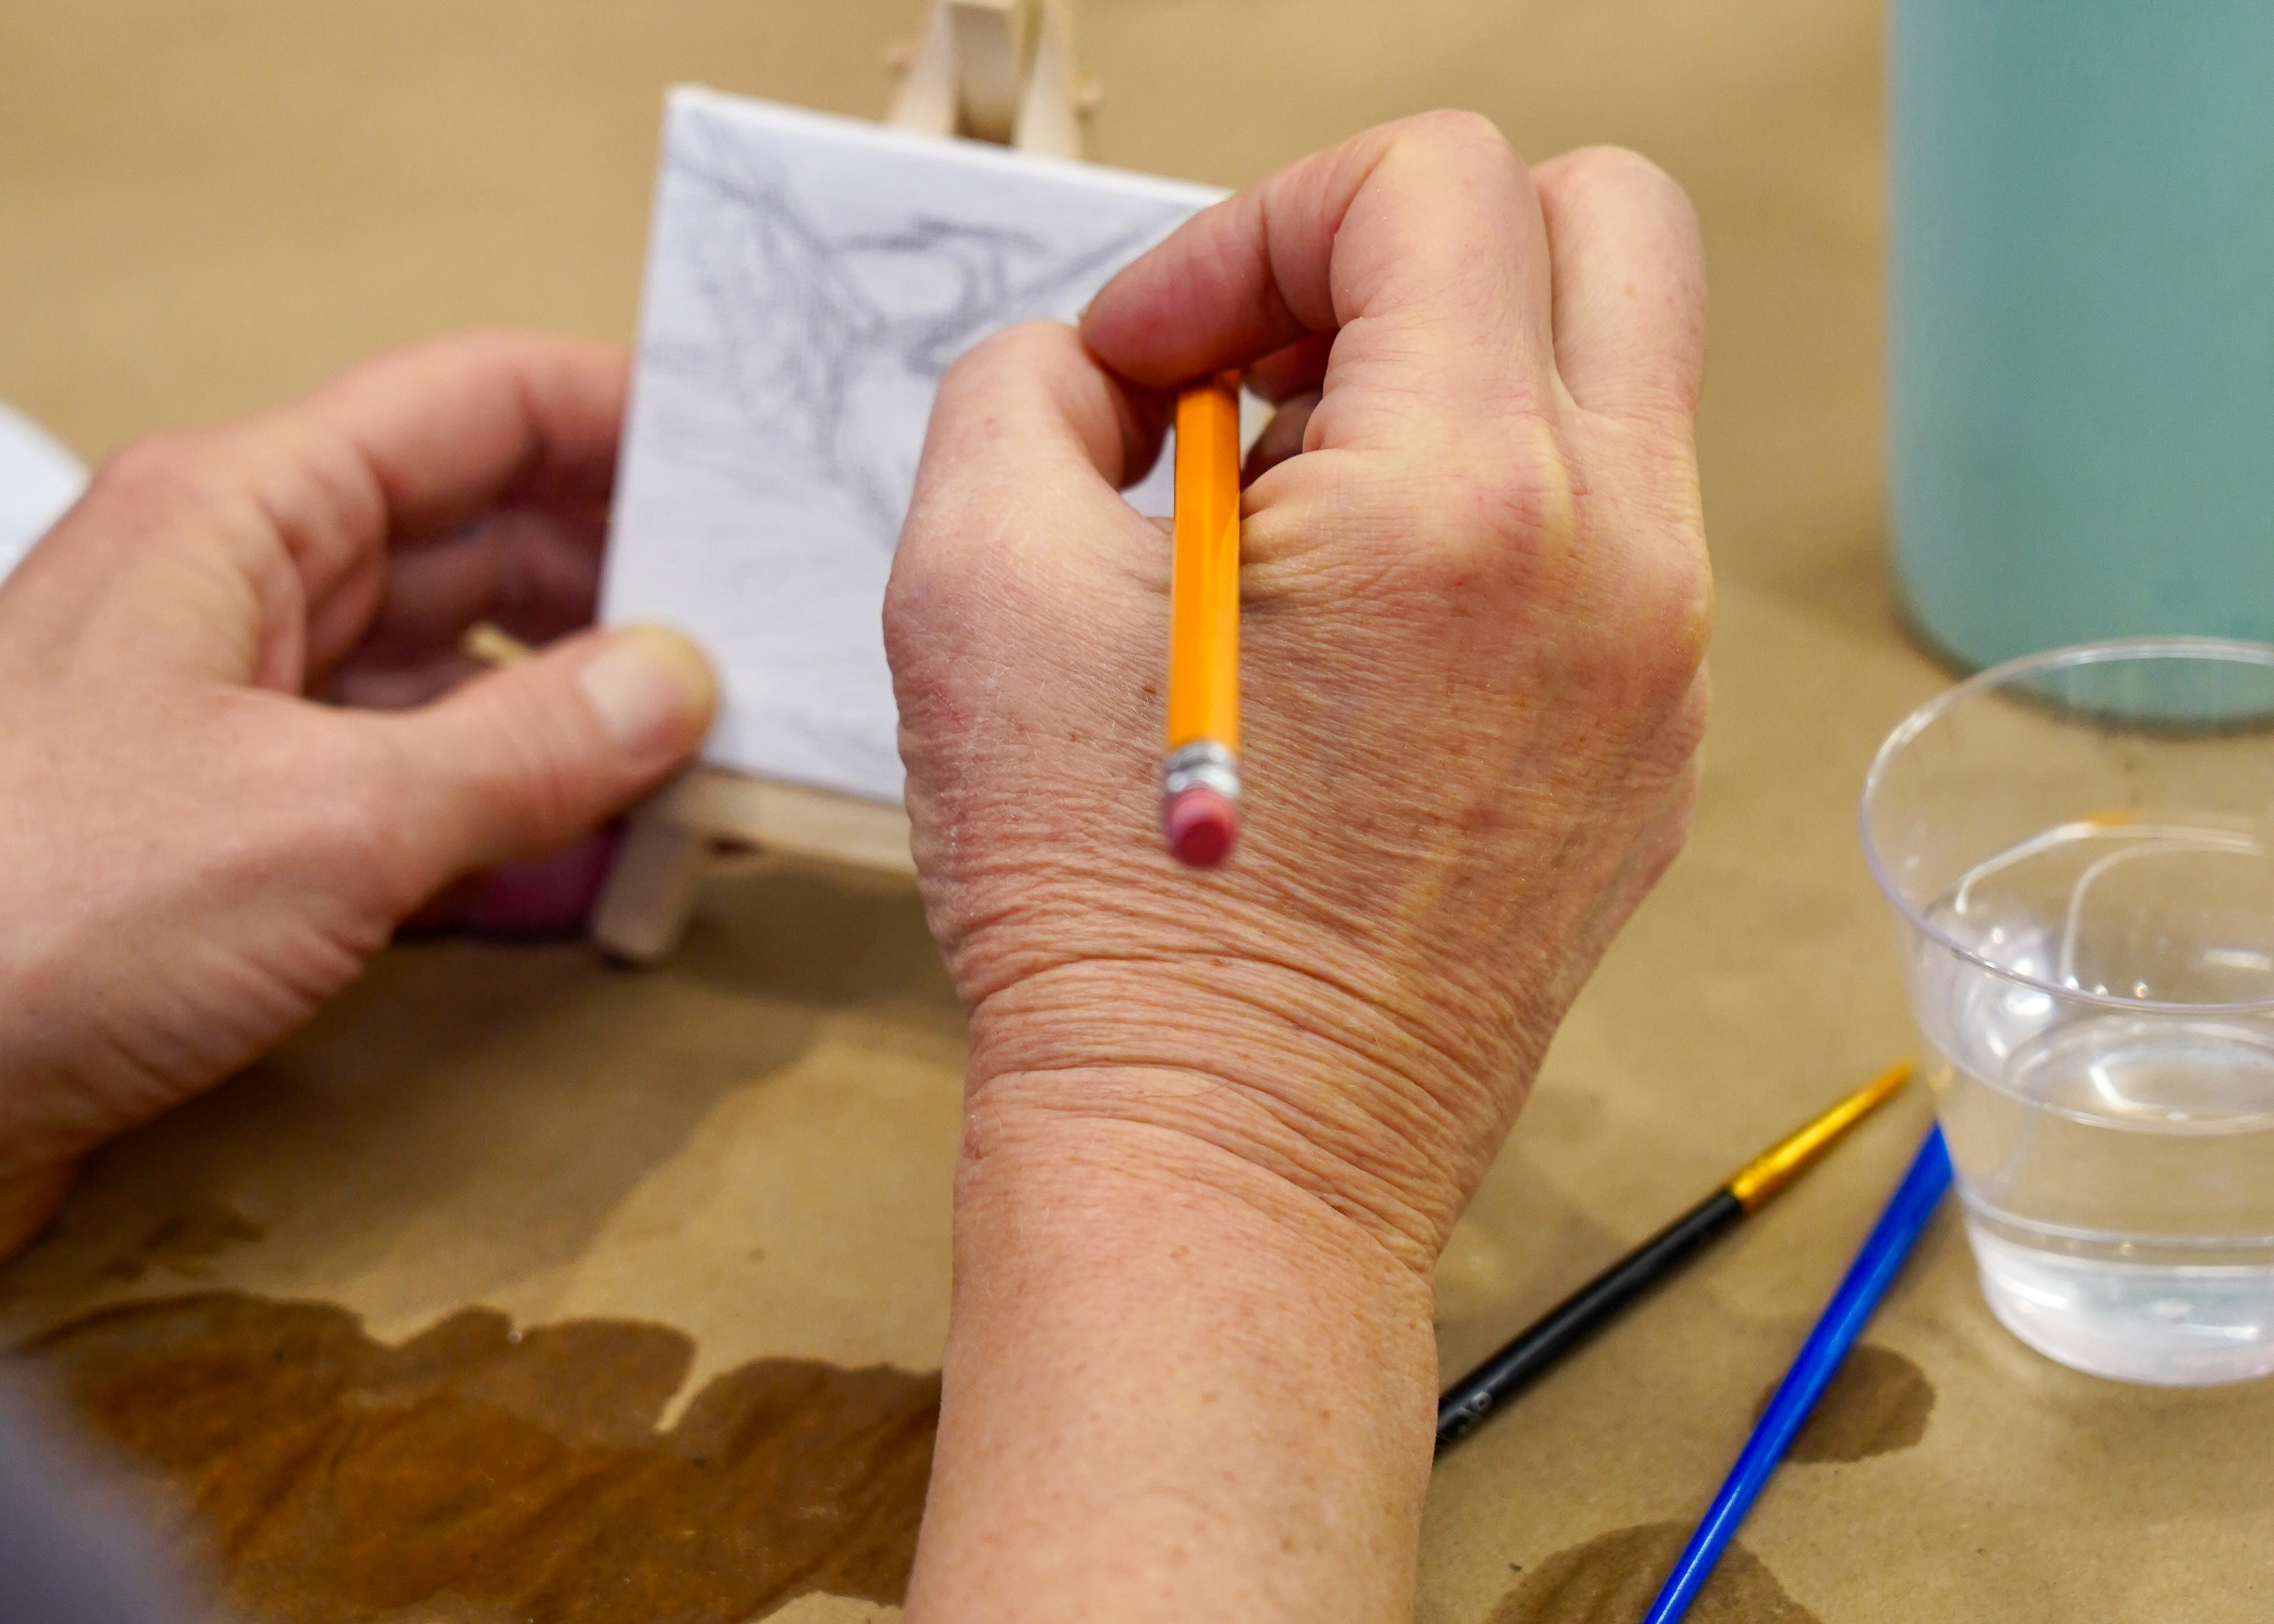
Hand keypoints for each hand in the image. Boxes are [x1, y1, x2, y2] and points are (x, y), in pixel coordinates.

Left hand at [0, 333, 715, 1253]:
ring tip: (711, 764)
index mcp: (241, 516)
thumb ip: (521, 747)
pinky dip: (510, 824)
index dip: (620, 418)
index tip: (749, 465)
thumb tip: (675, 685)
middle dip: (626, 588)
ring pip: (452, 675)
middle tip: (766, 647)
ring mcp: (233, 718)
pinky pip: (409, 793)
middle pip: (479, 542)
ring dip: (579, 718)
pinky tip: (600, 871)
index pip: (474, 407)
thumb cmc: (31, 914)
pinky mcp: (230, 837)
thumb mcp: (324, 820)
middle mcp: (239, 595)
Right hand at [889, 114, 1706, 1620]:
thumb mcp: (968, 586)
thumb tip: (1108, 374)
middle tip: (1265, 372)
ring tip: (1279, 531)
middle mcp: (1620, 558)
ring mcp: (1662, 666)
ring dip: (1441, 391)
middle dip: (1411, 247)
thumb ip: (1023, 387)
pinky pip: (1605, 543)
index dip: (1252, 225)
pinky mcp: (1651, 754)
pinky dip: (1484, 526)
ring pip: (1609, 390)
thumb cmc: (1102, 909)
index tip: (1147, 360)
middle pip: (1602, 228)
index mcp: (1470, 490)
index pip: (1431, 179)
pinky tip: (1347, 646)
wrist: (1223, 1165)